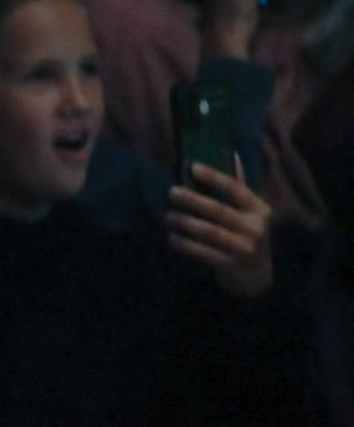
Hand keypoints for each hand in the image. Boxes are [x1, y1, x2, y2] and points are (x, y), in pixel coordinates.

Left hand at [166, 157, 273, 297]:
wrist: (256, 274)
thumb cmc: (246, 234)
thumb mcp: (248, 211)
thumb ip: (239, 186)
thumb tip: (233, 153)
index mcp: (259, 208)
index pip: (236, 189)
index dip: (214, 177)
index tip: (192, 167)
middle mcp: (255, 227)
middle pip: (219, 211)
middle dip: (193, 201)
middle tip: (171, 192)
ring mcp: (245, 247)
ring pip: (210, 232)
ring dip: (185, 224)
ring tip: (167, 217)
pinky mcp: (232, 264)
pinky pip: (204, 253)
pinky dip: (186, 245)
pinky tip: (172, 239)